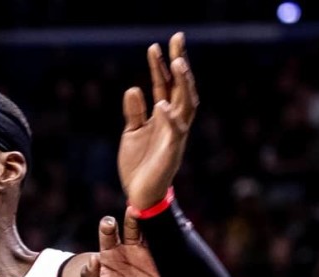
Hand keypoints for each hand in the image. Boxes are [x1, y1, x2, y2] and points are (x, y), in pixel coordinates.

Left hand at [82, 210, 168, 276]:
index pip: (108, 236)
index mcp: (109, 261)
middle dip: (132, 217)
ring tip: (152, 210)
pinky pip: (167, 249)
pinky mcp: (164, 269)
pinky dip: (169, 238)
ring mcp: (148, 261)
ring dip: (152, 222)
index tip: (109, 224)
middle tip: (134, 209)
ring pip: (151, 234)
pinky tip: (170, 226)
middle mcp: (128, 256)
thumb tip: (91, 259)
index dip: (108, 227)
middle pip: (131, 228)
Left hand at [118, 31, 198, 209]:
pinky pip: (175, 132)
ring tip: (177, 63)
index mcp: (163, 116)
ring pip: (186, 104)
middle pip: (181, 87)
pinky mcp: (172, 151)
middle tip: (177, 39)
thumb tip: (133, 88)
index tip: (156, 45)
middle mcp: (174, 122)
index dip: (161, 66)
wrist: (140, 195)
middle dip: (180, 63)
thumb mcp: (132, 133)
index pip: (164, 85)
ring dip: (182, 84)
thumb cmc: (139, 164)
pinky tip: (162, 104)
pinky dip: (169, 118)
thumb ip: (134, 112)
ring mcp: (175, 135)